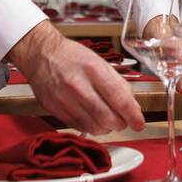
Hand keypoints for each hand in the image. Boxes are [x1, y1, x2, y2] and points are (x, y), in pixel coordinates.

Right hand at [7, 21, 143, 134]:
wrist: (41, 54)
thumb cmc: (72, 56)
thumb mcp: (99, 62)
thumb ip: (117, 83)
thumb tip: (132, 105)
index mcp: (94, 69)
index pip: (119, 99)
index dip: (133, 115)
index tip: (139, 123)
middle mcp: (78, 85)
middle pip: (107, 117)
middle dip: (121, 124)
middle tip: (124, 121)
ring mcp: (65, 99)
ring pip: (94, 126)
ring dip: (106, 128)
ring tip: (108, 120)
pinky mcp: (55, 109)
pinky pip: (79, 126)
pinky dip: (91, 126)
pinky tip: (93, 119)